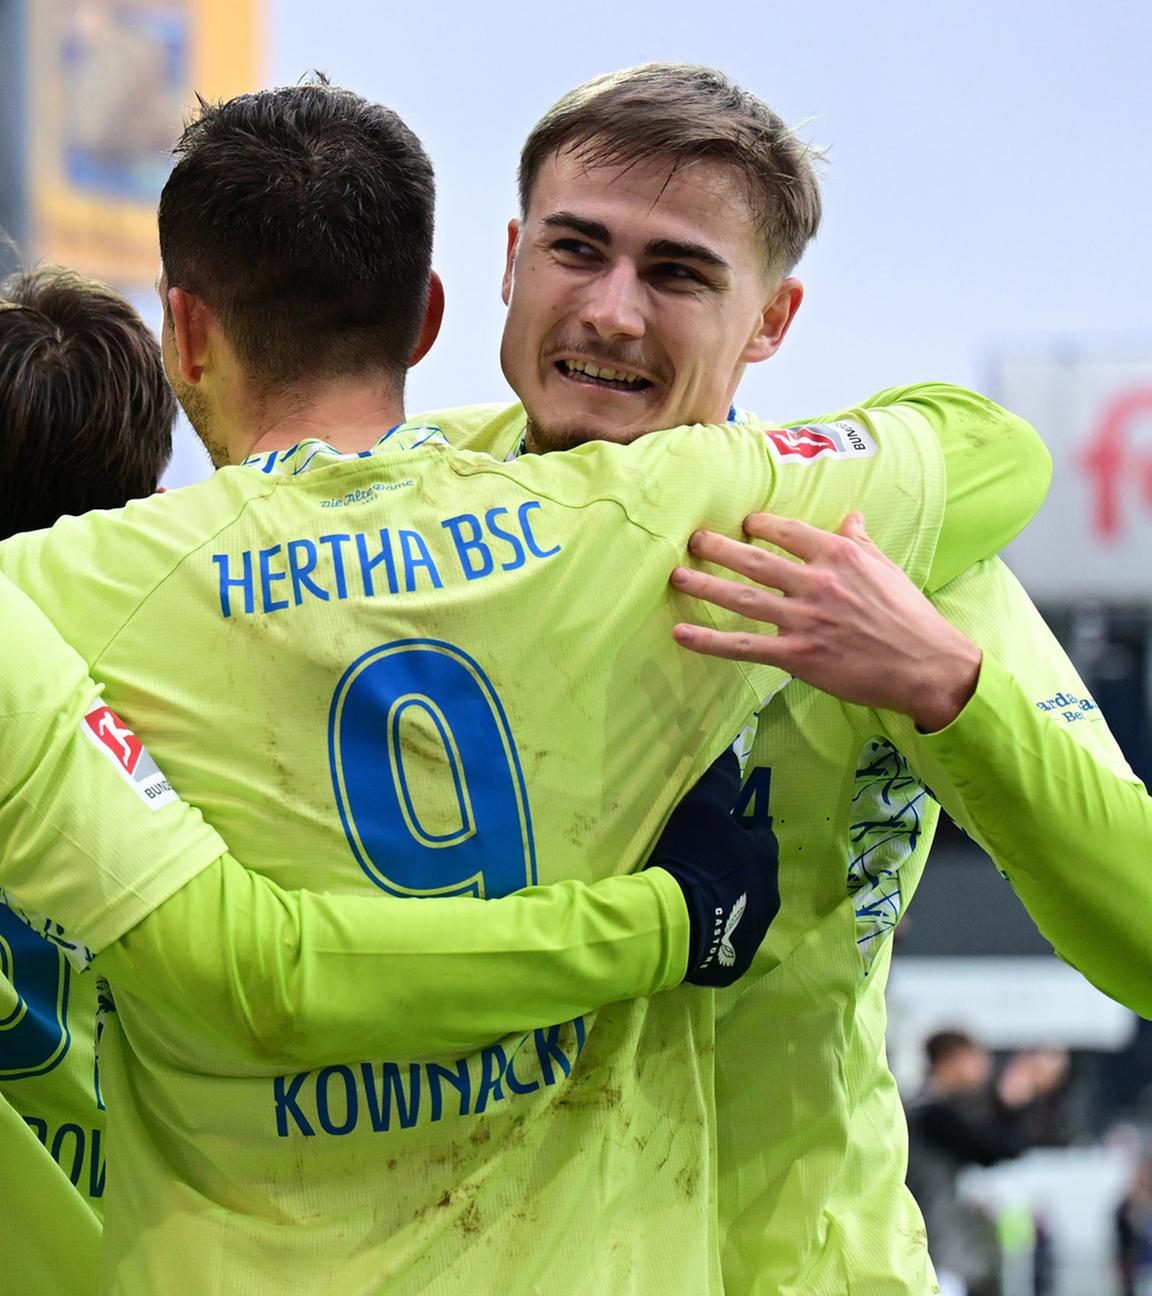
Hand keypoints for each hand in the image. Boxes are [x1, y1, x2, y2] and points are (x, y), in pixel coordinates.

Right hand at [645, 748, 779, 987]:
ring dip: (729, 902)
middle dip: (737, 870)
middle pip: (756, 875)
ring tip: (699, 900)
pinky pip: (729, 942)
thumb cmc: (691, 858)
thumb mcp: (701, 807)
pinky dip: (718, 934)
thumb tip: (733, 754)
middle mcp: (770, 894)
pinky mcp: (737, 960)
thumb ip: (720, 781)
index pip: (758, 837)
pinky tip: (696, 928)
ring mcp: (756, 930)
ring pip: (746, 909)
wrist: (674, 921)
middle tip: (705, 869)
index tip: (715, 837)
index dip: (737, 834)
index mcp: (764, 857)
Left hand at [670, 512, 981, 731]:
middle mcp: (816, 582)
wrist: (927, 665)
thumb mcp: (886, 568)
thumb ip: (860, 542)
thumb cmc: (909, 616)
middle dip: (719, 548)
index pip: (788, 532)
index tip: (743, 523)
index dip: (761, 525)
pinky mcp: (797, 655)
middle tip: (694, 539)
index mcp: (839, 555)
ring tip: (676, 575)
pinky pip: (744, 645)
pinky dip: (709, 640)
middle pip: (755, 560)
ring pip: (742, 597)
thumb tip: (851, 517)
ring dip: (705, 585)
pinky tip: (682, 633)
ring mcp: (804, 619)